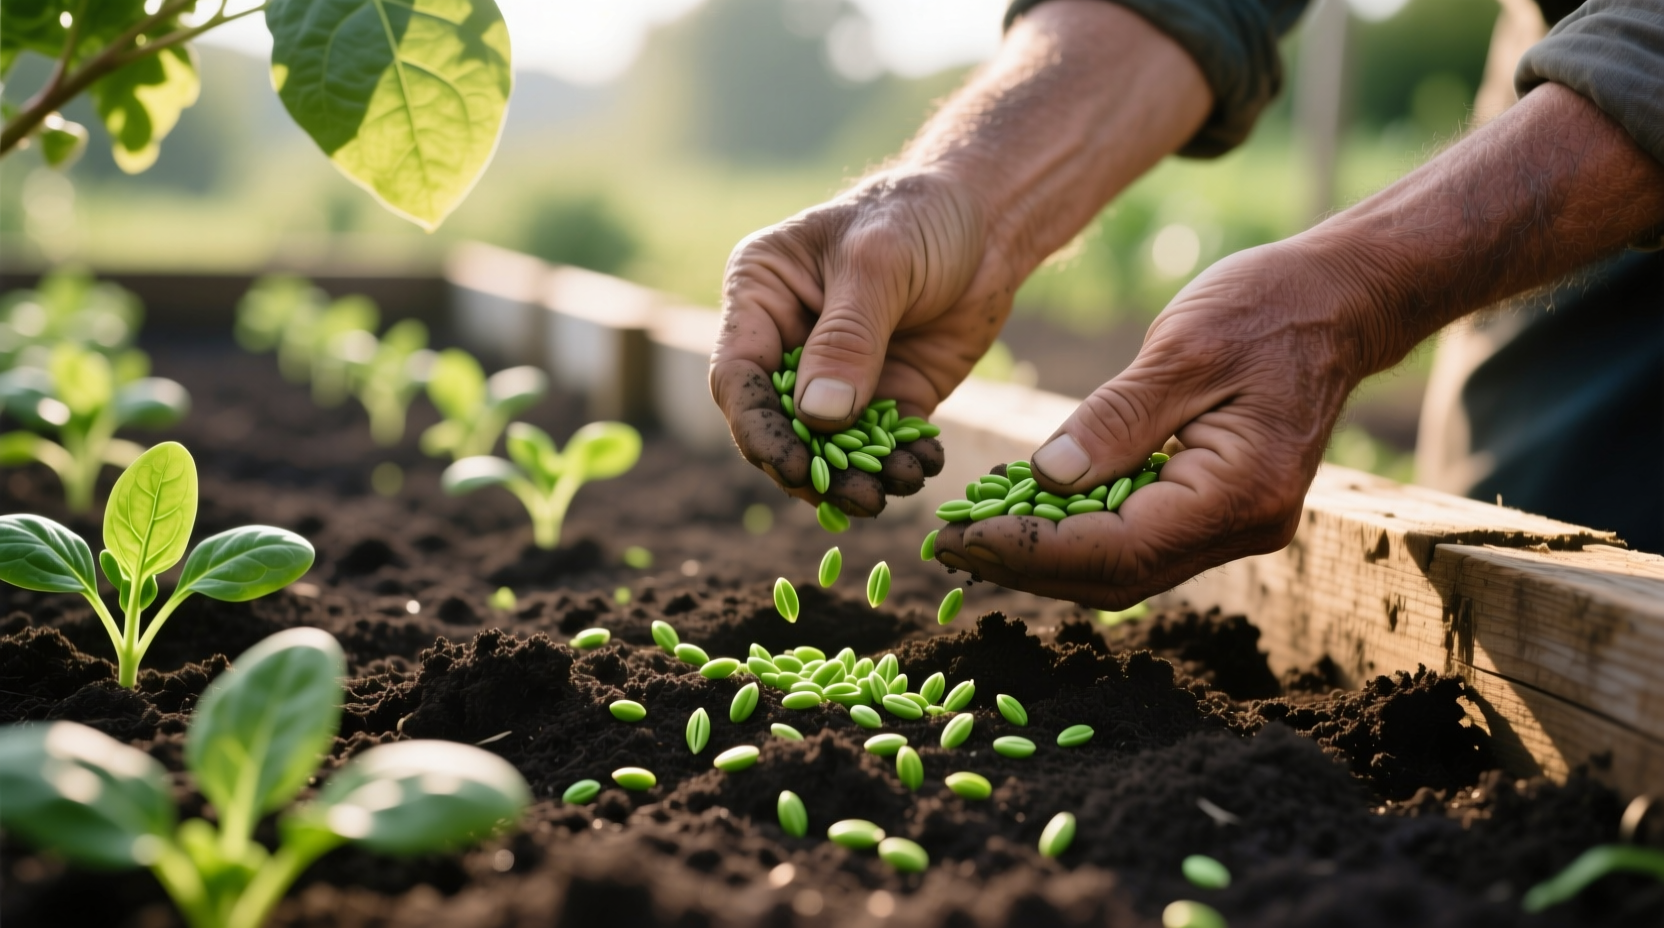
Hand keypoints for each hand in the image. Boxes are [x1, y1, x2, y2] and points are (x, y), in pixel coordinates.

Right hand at [707, 1, 1212, 517]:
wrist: (989, 217)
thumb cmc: (917, 216)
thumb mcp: (879, 264)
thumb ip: (847, 338)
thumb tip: (817, 416)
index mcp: (761, 298)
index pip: (740, 377)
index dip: (759, 428)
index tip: (794, 466)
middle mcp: (788, 342)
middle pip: (779, 424)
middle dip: (811, 466)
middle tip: (851, 496)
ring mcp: (837, 375)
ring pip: (829, 446)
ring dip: (856, 476)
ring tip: (891, 490)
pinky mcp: (886, 396)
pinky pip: (882, 444)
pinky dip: (898, 463)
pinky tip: (923, 465)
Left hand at [931, 82, 1663, 607]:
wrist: (1339, 302)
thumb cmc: (1266, 308)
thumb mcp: (1183, 349)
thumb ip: (1115, 420)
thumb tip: (1045, 481)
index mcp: (1239, 492)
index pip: (1116, 549)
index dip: (1029, 550)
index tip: (959, 536)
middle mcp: (1243, 527)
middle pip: (1116, 576)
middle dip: (1026, 565)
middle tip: (947, 546)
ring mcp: (1236, 527)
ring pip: (1125, 570)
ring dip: (1047, 559)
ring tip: (971, 537)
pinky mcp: (1221, 513)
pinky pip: (1140, 543)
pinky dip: (1080, 537)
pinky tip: (1026, 516)